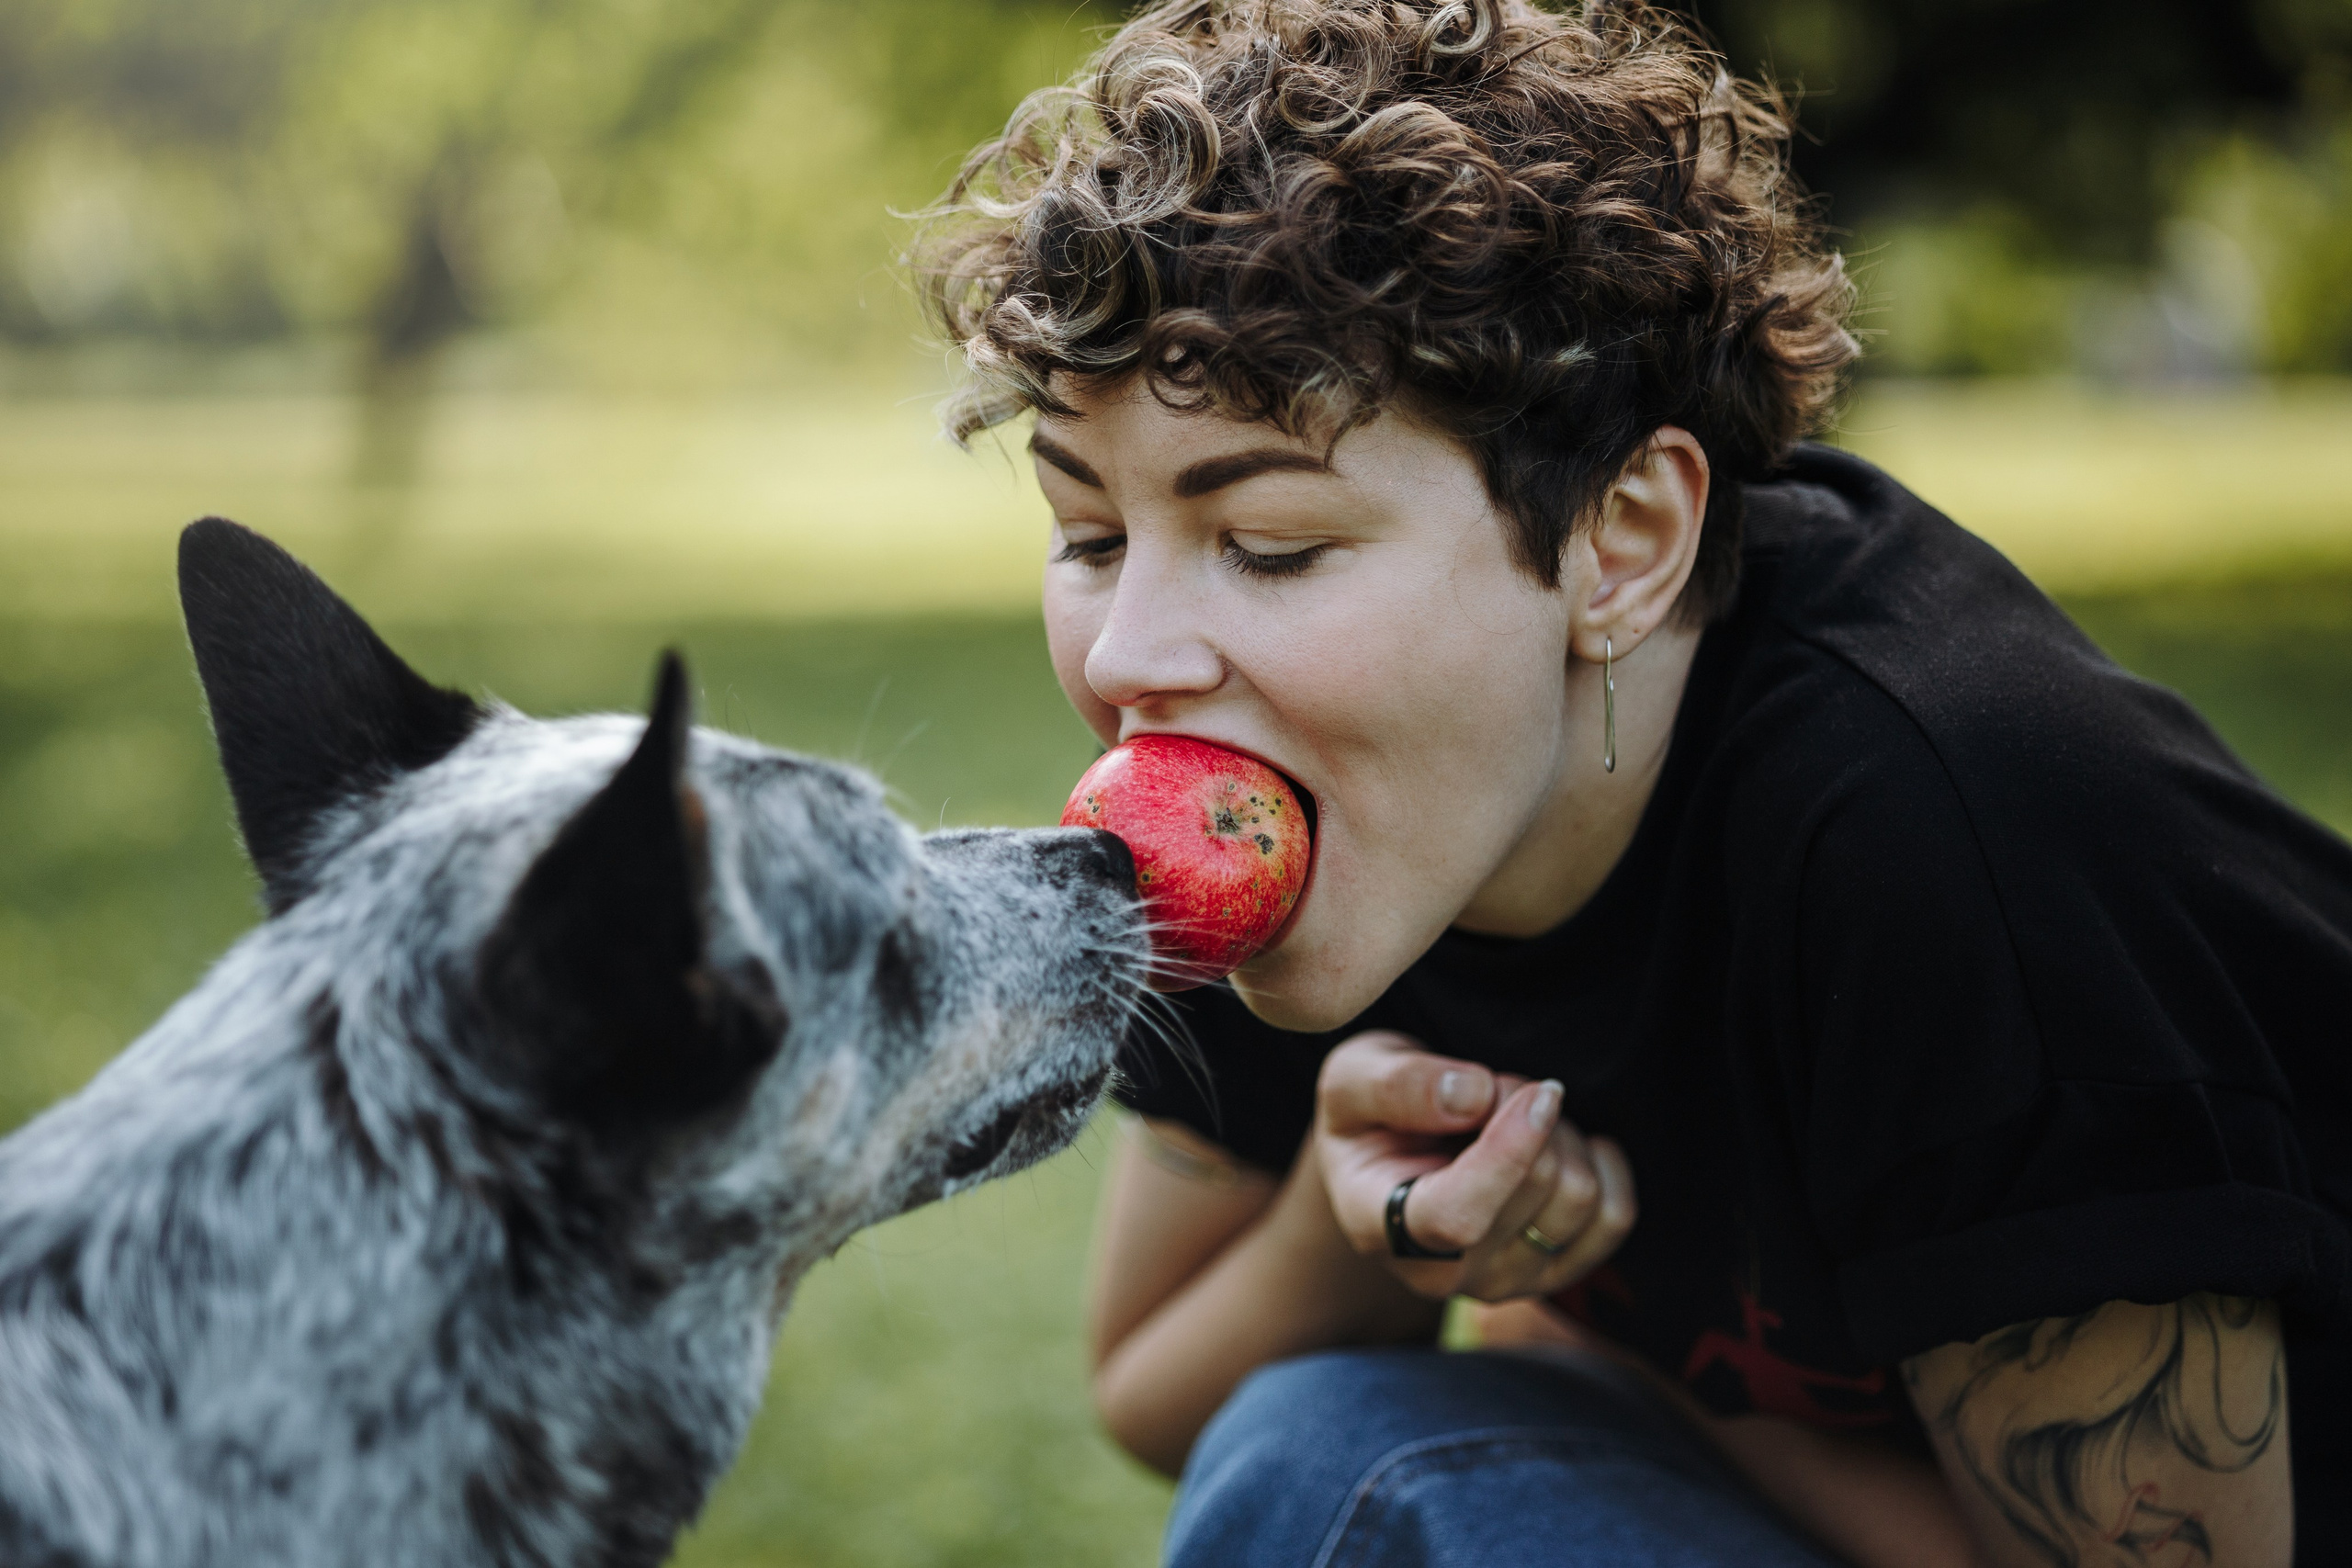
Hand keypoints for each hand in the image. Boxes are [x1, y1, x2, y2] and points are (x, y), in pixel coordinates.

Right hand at [1312, 1031, 1635, 1302]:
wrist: (1393, 1159)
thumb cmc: (1372, 1115)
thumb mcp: (1353, 1077)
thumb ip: (1396, 1084)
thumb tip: (1472, 1099)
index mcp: (1382, 1227)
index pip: (1458, 1216)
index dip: (1509, 1153)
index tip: (1537, 1093)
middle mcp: (1446, 1274)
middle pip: (1537, 1186)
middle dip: (1527, 1108)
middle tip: (1490, 1087)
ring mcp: (1506, 1282)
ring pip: (1580, 1195)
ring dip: (1559, 1131)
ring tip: (1511, 1117)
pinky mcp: (1555, 1274)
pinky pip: (1615, 1216)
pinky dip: (1599, 1162)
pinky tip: (1557, 1141)